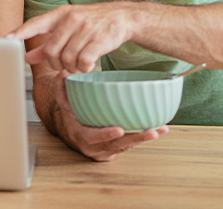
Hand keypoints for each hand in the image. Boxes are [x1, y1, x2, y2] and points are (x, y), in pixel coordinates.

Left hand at [10, 3, 134, 72]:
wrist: (122, 17)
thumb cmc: (91, 23)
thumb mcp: (67, 27)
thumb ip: (47, 42)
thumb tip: (27, 57)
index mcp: (60, 14)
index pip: (35, 23)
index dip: (20, 32)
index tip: (6, 40)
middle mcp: (71, 19)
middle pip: (50, 51)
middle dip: (55, 63)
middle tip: (64, 64)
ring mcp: (86, 29)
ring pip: (66, 59)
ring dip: (71, 68)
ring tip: (78, 64)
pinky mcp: (99, 40)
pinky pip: (83, 62)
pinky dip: (83, 69)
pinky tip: (87, 65)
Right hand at [48, 70, 165, 160]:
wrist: (71, 132)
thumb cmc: (69, 115)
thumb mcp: (63, 102)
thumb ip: (62, 87)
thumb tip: (64, 72)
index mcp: (80, 135)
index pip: (92, 137)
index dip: (105, 135)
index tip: (119, 129)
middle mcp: (95, 147)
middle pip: (117, 145)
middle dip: (135, 139)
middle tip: (151, 131)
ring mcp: (107, 150)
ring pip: (127, 145)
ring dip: (144, 138)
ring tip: (160, 129)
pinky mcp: (116, 149)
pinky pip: (131, 144)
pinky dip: (144, 137)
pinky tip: (160, 129)